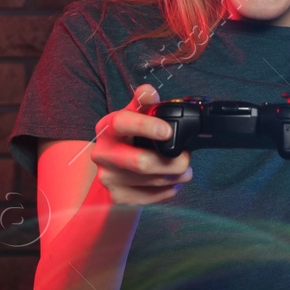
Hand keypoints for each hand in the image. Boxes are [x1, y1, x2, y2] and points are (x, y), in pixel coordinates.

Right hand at [91, 84, 192, 205]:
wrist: (114, 171)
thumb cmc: (128, 139)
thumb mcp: (133, 116)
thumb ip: (143, 103)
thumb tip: (149, 91)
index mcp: (107, 128)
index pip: (122, 124)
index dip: (146, 126)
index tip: (168, 131)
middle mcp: (102, 154)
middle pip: (141, 162)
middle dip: (173, 162)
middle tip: (187, 158)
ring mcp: (108, 178)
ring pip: (151, 181)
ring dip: (176, 176)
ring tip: (184, 170)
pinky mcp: (118, 197)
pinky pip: (151, 197)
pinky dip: (168, 190)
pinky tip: (172, 182)